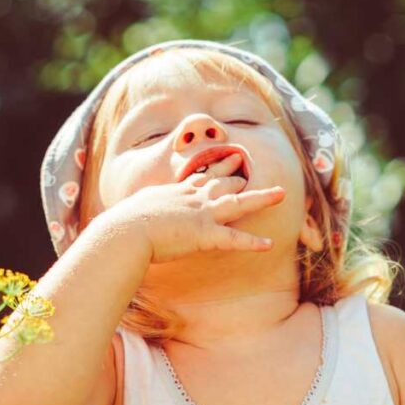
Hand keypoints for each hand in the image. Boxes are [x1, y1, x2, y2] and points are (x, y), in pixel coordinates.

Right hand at [107, 152, 285, 263]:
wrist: (125, 232)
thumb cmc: (123, 226)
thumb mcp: (132, 212)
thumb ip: (140, 212)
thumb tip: (130, 218)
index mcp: (176, 193)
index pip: (201, 177)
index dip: (217, 169)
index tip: (230, 160)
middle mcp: (193, 199)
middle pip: (222, 183)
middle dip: (238, 176)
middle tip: (249, 168)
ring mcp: (201, 215)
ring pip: (239, 203)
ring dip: (262, 198)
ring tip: (281, 194)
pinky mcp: (204, 235)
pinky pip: (234, 239)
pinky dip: (253, 243)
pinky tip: (269, 244)